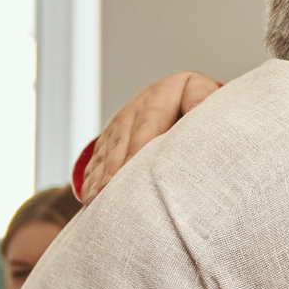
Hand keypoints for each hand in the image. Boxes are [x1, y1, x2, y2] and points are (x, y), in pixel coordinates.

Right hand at [82, 71, 220, 199]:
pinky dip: (91, 179)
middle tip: (106, 190)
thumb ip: (199, 96)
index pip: (147, 123)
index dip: (138, 145)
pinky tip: (88, 198)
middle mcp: (132, 111)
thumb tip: (195, 107)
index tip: (132, 165)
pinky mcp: (108, 138)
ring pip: (105, 153)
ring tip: (93, 200)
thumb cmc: (190, 98)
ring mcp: (117, 125)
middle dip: (112, 167)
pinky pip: (96, 159)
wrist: (167, 90)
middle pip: (120, 142)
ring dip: (98, 177)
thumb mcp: (198, 88)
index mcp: (156, 100)